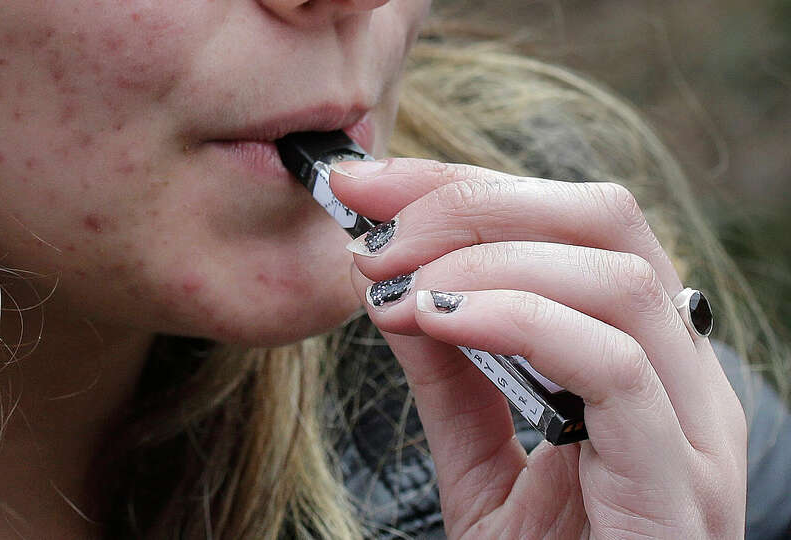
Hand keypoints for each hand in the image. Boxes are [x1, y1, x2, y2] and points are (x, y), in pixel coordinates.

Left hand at [329, 158, 747, 538]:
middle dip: (474, 201)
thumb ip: (451, 373)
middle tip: (375, 232)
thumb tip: (397, 285)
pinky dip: (518, 319)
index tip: (365, 184)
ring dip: (485, 257)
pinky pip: (615, 364)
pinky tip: (439, 322)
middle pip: (604, 218)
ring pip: (615, 274)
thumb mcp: (481, 459)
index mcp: (639, 352)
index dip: (463, 185)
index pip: (568, 221)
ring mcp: (691, 424)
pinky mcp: (679, 479)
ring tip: (396, 286)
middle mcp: (680, 372)